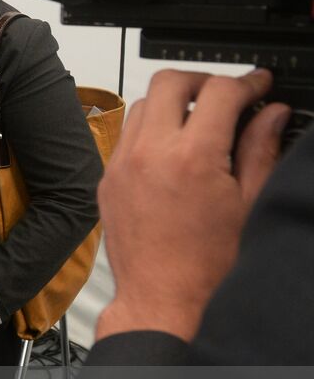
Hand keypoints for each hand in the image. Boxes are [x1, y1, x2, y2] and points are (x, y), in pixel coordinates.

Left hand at [96, 68, 289, 341]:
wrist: (162, 298)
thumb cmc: (206, 265)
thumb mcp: (249, 203)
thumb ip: (260, 150)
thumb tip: (271, 113)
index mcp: (192, 158)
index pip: (219, 91)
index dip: (247, 82)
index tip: (259, 86)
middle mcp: (150, 153)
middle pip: (169, 81)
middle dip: (203, 80)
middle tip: (228, 95)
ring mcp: (122, 164)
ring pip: (142, 104)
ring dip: (172, 103)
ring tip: (201, 122)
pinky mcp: (107, 178)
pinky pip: (127, 134)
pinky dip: (150, 129)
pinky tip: (173, 148)